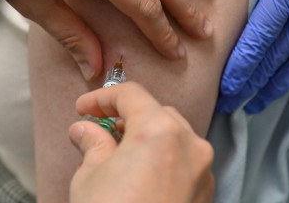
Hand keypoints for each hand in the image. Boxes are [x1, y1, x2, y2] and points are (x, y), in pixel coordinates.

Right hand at [68, 82, 214, 202]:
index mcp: (159, 131)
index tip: (83, 110)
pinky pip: (185, 163)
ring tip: (117, 153)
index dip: (101, 98)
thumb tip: (85, 130)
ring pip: (175, 137)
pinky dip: (163, 160)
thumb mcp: (89, 177)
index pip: (131, 95)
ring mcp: (202, 172)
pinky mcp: (205, 196)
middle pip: (157, 113)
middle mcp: (189, 145)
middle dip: (127, 117)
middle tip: (98, 129)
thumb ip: (92, 144)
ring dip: (147, 137)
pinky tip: (139, 175)